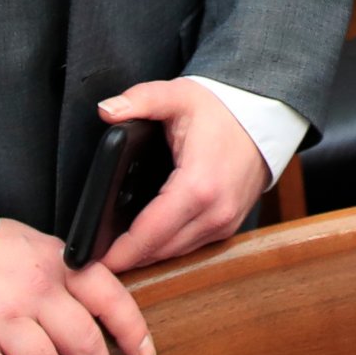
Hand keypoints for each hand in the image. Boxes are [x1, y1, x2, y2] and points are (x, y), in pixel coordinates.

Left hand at [96, 79, 270, 275]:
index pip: (149, 234)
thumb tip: (106, 109)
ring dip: (145, 256)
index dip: (117, 252)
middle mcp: (215, 212)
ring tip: (114, 253)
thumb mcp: (177, 95)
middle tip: (92, 258)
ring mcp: (225, 223)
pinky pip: (191, 246)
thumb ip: (139, 100)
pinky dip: (167, 247)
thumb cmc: (221, 109)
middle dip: (125, 258)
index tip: (90, 259)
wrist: (264, 117)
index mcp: (198, 186)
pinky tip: (146, 240)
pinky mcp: (229, 226)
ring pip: (175, 254)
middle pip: (159, 251)